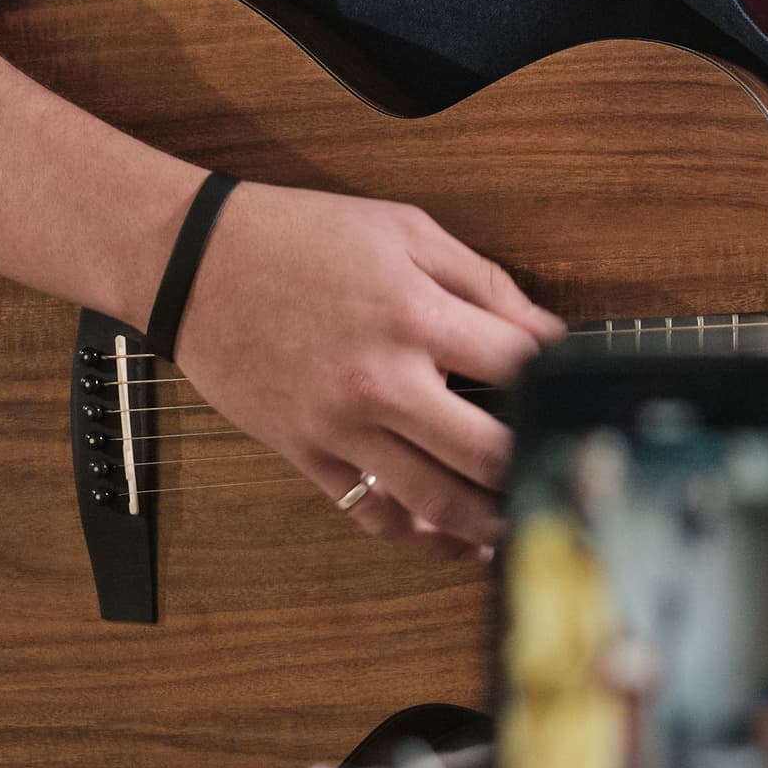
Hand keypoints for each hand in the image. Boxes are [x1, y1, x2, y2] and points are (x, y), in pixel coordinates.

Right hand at [167, 182, 563, 563]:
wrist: (193, 264)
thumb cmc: (295, 236)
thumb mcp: (402, 230)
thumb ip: (480, 281)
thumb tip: (541, 331)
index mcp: (414, 315)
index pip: (518, 367)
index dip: (557, 382)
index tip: (575, 394)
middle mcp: (382, 381)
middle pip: (488, 453)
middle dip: (535, 469)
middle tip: (565, 478)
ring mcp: (342, 427)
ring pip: (436, 501)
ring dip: (488, 522)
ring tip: (523, 524)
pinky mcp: (307, 453)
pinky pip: (373, 514)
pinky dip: (418, 533)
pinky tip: (449, 537)